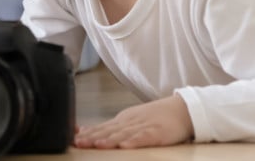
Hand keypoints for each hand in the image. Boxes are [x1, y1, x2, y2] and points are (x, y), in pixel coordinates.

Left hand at [74, 94, 193, 148]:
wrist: (182, 109)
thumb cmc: (154, 117)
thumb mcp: (129, 120)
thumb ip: (109, 128)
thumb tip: (84, 131)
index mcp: (122, 120)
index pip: (101, 127)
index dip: (87, 134)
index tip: (73, 139)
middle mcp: (130, 122)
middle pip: (108, 130)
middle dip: (92, 137)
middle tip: (78, 143)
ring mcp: (143, 126)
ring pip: (123, 134)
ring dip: (109, 139)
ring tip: (97, 144)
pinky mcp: (157, 132)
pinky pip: (144, 137)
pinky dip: (134, 141)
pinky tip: (125, 146)